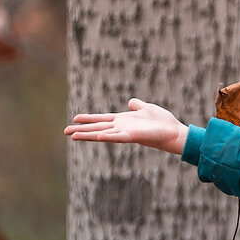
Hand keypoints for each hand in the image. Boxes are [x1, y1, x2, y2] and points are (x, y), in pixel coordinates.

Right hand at [64, 99, 188, 154]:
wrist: (174, 132)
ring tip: (73, 136)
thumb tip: (131, 101)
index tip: (74, 118)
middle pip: (97, 128)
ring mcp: (126, 133)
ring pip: (103, 134)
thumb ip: (137, 105)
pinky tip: (98, 136)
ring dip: (88, 135)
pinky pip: (118, 137)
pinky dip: (108, 136)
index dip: (89, 118)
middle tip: (65, 132)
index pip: (102, 119)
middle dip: (81, 130)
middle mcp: (122, 128)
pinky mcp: (133, 137)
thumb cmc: (162, 122)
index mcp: (123, 121)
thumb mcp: (147, 108)